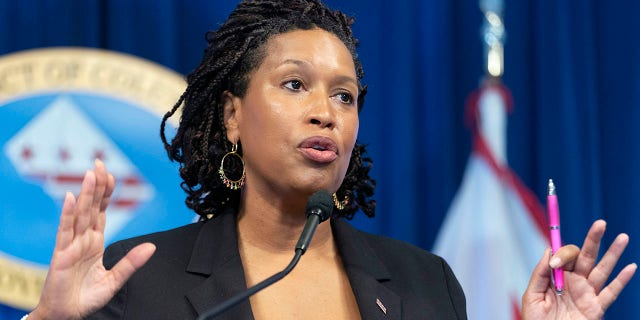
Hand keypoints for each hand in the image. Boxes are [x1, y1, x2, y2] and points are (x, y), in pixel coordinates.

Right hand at [29, 160, 155, 319]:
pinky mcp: (61, 255)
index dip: (106, 194)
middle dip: (97, 185)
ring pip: (80, 214)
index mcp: (95, 243)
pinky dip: (67, 214)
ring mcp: (71, 245)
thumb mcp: (115, 280)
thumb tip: (151, 246)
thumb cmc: (85, 299)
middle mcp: (83, 240)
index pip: (102, 212)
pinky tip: (70, 197)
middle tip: (100, 162)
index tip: (111, 175)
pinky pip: (65, 231)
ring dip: (86, 193)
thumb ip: (132, 262)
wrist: (66, 317)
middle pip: (91, 207)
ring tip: (91, 173)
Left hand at [522, 220, 636, 319]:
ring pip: (602, 270)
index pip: (565, 256)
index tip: (556, 264)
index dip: (562, 254)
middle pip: (586, 256)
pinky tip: (631, 267)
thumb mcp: (532, 295)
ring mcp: (587, 294)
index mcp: (557, 276)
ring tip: (622, 237)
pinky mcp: (596, 309)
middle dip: (593, 239)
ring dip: (613, 254)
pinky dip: (622, 280)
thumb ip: (540, 274)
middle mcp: (574, 282)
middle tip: (601, 223)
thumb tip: (549, 250)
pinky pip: (611, 293)